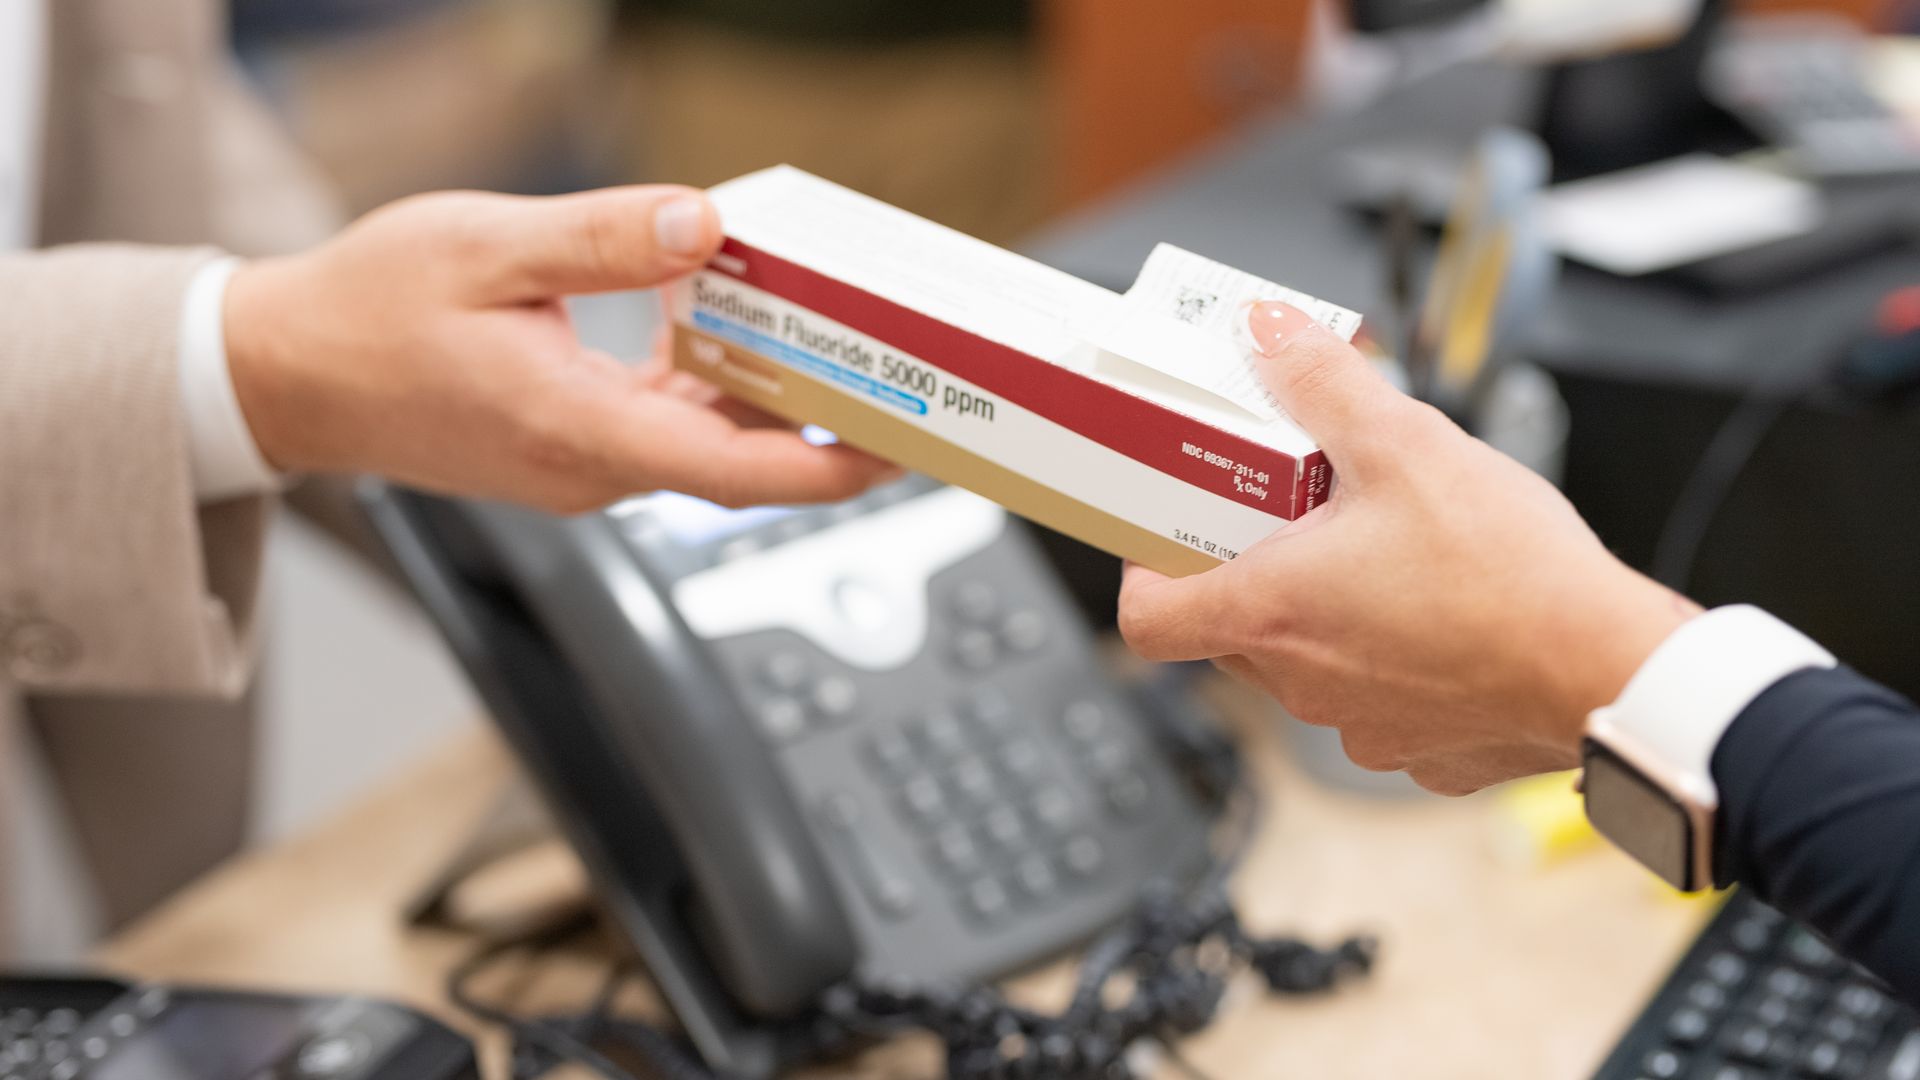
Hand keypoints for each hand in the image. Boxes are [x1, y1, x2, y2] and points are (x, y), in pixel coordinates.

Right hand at [223, 185, 895, 512]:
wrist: (289, 373)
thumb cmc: (367, 313)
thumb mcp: (484, 248)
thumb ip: (601, 240)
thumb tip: (704, 225)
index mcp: (578, 431)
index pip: (736, 474)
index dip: (828, 467)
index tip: (899, 451)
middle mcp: (591, 469)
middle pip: (738, 460)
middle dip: (821, 422)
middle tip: (892, 372)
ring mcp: (583, 468)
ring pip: (705, 443)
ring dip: (765, 398)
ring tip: (828, 339)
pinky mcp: (573, 450)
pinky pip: (666, 426)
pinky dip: (708, 385)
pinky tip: (723, 326)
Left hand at [1117, 302, 1699, 794]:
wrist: (1611, 670)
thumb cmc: (1510, 576)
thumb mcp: (1404, 443)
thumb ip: (1322, 382)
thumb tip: (1267, 332)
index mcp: (1272, 613)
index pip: (1147, 620)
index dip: (1144, 575)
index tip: (1167, 539)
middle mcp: (1301, 684)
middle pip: (1232, 630)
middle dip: (1255, 569)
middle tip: (1296, 515)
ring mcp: (1361, 727)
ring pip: (1310, 664)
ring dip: (1330, 612)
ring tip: (1385, 553)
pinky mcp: (1423, 752)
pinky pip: (1383, 700)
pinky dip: (1396, 660)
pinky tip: (1443, 614)